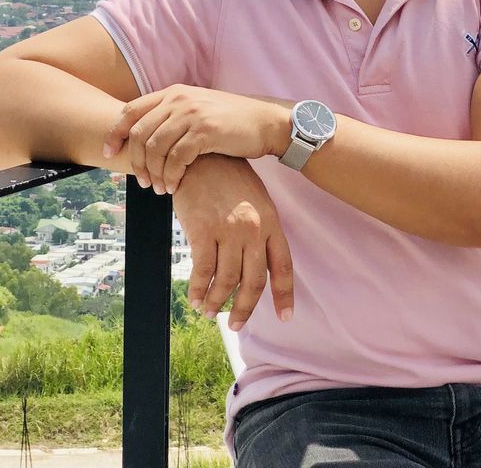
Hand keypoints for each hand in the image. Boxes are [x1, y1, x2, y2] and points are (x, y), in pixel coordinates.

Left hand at [102, 84, 292, 192]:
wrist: (266, 122)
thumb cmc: (230, 122)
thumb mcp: (197, 110)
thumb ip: (171, 117)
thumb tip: (142, 139)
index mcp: (174, 93)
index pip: (130, 111)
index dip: (114, 134)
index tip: (109, 153)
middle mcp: (179, 100)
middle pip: (138, 133)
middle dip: (135, 162)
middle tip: (142, 182)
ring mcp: (192, 114)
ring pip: (154, 149)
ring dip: (153, 174)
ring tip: (160, 188)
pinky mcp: (205, 131)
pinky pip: (176, 159)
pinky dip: (171, 176)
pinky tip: (175, 186)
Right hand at [173, 154, 293, 330]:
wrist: (203, 155)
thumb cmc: (228, 179)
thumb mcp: (255, 200)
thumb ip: (259, 230)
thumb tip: (255, 265)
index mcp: (270, 221)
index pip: (282, 266)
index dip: (284, 294)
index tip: (285, 317)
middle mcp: (253, 228)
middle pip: (254, 281)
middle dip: (245, 308)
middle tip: (236, 325)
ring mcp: (229, 229)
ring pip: (227, 280)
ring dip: (218, 301)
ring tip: (210, 311)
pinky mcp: (204, 230)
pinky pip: (203, 271)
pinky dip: (199, 290)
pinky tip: (195, 298)